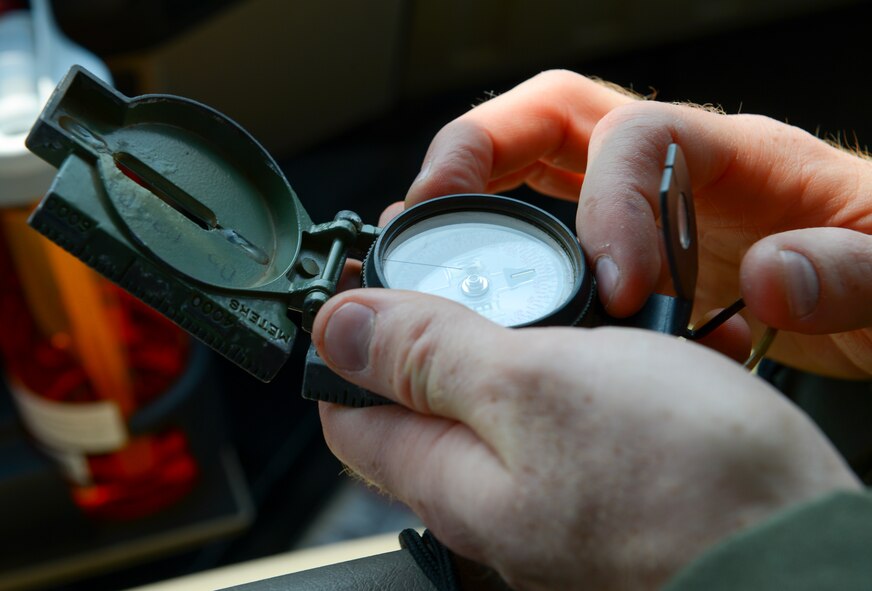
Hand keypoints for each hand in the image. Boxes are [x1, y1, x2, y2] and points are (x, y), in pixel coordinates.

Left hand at [313, 289, 859, 589]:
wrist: (796, 544)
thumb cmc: (682, 480)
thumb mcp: (534, 387)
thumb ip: (429, 357)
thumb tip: (338, 329)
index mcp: (450, 477)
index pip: (350, 410)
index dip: (347, 339)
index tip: (368, 280)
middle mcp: (489, 495)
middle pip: (420, 400)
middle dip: (428, 326)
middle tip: (462, 269)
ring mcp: (546, 492)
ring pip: (497, 401)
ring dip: (509, 339)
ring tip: (543, 292)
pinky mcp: (602, 481)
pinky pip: (563, 413)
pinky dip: (571, 367)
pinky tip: (603, 342)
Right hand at [402, 70, 871, 377]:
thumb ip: (849, 270)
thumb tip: (768, 278)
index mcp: (741, 156)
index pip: (638, 136)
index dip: (606, 203)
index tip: (614, 288)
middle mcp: (676, 166)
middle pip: (550, 118)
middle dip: (478, 154)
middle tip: (432, 215)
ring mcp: (643, 204)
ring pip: (531, 165)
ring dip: (468, 193)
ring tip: (424, 244)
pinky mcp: (628, 247)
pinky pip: (543, 223)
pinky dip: (498, 247)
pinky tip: (477, 290)